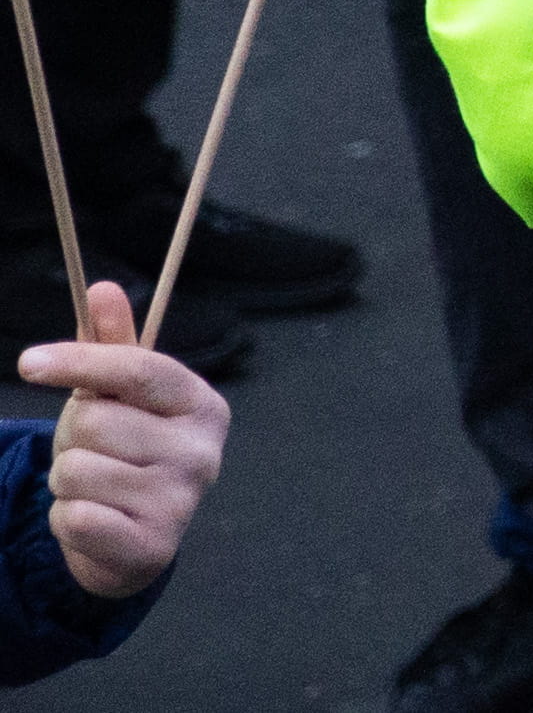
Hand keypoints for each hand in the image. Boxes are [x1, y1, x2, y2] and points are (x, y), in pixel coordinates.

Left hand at [22, 285, 219, 599]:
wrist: (135, 537)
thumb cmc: (125, 452)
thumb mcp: (118, 399)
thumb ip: (112, 346)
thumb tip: (103, 287)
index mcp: (200, 404)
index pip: (138, 369)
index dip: (79, 361)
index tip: (28, 361)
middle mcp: (204, 450)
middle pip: (95, 422)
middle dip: (74, 438)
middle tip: (94, 451)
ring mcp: (182, 500)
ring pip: (76, 471)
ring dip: (66, 482)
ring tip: (94, 487)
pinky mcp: (152, 546)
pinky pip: (75, 517)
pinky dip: (67, 519)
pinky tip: (94, 518)